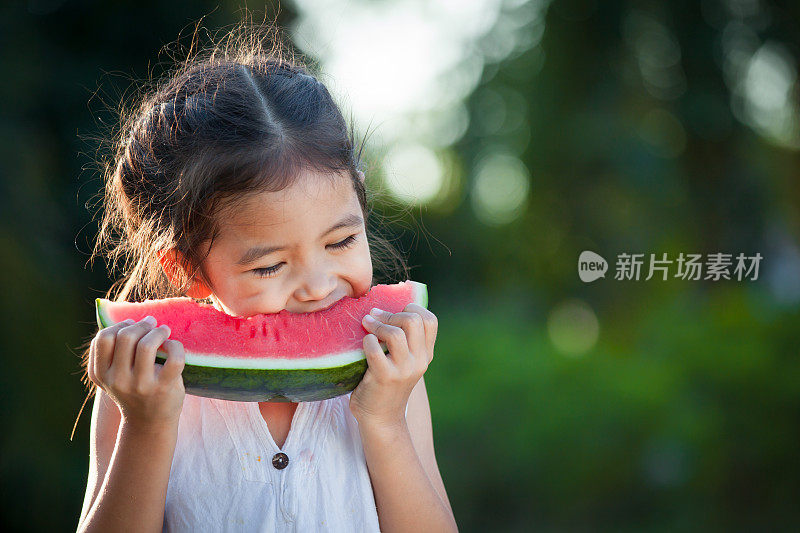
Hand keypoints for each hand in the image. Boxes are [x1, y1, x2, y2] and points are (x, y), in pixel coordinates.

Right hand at [88, 316, 185, 428]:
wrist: (149, 422)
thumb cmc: (133, 390)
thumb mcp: (114, 375)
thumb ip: (112, 352)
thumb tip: (126, 317)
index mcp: (102, 374)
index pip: (103, 339)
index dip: (119, 325)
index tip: (131, 325)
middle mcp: (119, 381)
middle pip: (126, 337)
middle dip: (141, 324)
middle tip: (151, 324)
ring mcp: (141, 385)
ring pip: (147, 345)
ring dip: (159, 331)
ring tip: (164, 330)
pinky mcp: (164, 388)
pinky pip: (174, 358)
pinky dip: (175, 345)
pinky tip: (173, 346)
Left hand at [349, 303, 437, 428]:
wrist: (381, 418)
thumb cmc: (386, 384)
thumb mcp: (403, 361)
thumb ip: (403, 340)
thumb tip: (383, 306)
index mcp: (426, 354)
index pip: (430, 320)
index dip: (412, 308)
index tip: (394, 311)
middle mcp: (419, 361)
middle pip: (413, 320)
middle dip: (391, 313)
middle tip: (375, 317)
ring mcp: (403, 370)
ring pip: (395, 333)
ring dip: (377, 324)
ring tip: (366, 324)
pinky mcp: (384, 377)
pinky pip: (374, 348)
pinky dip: (367, 341)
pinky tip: (363, 344)